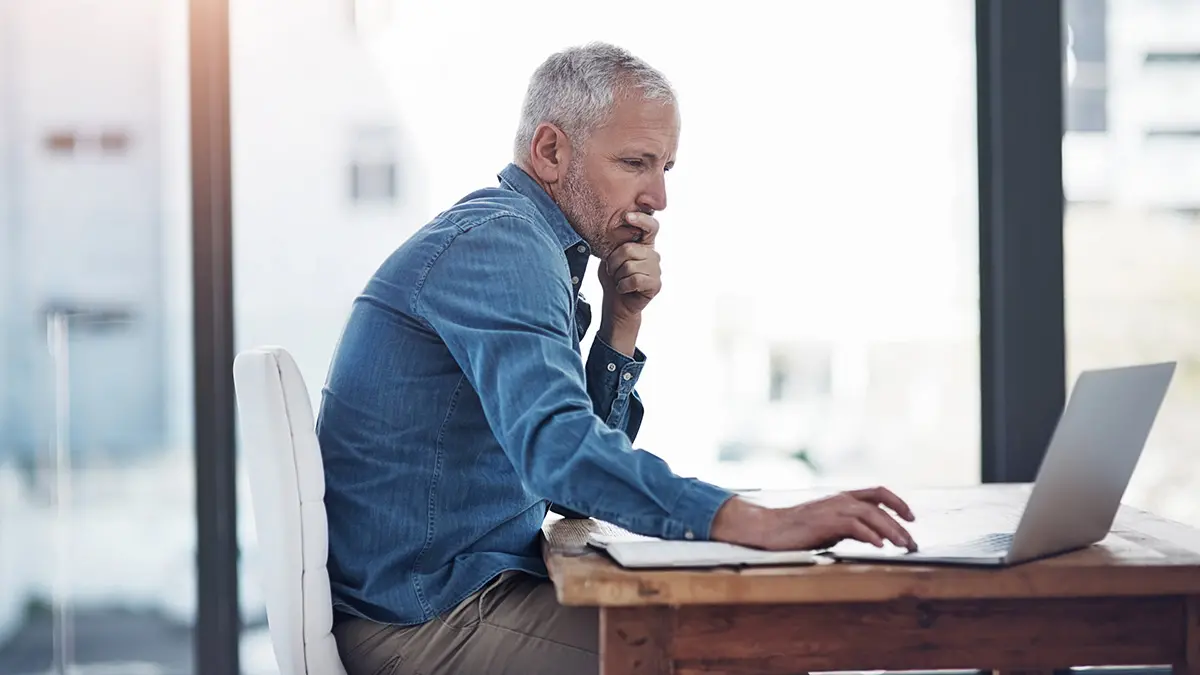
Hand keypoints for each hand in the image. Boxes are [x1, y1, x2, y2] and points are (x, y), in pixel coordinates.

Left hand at [597, 212, 660, 322]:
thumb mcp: (610, 256)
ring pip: (629, 266)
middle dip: (614, 262)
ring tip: (620, 280)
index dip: (641, 219)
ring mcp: (656, 269)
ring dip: (618, 276)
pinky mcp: (655, 284)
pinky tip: (624, 288)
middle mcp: (653, 254)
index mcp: (644, 244)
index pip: (651, 226)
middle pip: (628, 249)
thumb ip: (615, 242)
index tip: (627, 216)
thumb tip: (611, 227)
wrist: (616, 302)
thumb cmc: (614, 277)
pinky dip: (623, 286)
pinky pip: (634, 280)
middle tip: (613, 271)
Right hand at [710, 486, 917, 551]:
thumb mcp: (830, 524)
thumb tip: (875, 536)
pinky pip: (854, 526)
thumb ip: (851, 525)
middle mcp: (841, 499)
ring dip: (891, 531)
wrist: (770, 529)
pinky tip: (879, 546)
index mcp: (842, 497)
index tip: (911, 518)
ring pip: (871, 515)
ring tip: (903, 545)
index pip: (878, 493)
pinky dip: (870, 535)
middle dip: (900, 525)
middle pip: (880, 506)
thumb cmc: (797, 530)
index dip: (898, 503)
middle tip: (912, 542)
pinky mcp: (825, 522)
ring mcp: (833, 509)